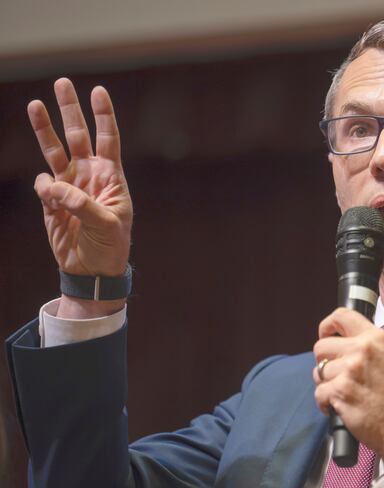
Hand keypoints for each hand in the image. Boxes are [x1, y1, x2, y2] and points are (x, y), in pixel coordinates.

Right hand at [29, 78, 131, 316]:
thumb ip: (81, 204)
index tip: (98, 91)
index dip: (103, 115)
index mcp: (112, 178)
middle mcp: (90, 176)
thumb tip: (53, 185)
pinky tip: (50, 198)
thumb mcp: (106, 226)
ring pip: (54, 150)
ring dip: (44, 128)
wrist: (93, 271)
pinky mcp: (51, 201)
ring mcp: (69, 186)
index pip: (109, 139)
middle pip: (79, 135)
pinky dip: (43, 188)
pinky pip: (43, 185)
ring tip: (34, 104)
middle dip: (71, 110)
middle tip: (62, 83)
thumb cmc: (111, 247)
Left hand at [313, 308, 383, 469]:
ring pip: (318, 372)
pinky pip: (319, 393)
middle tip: (338, 377)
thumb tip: (339, 345)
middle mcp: (362, 348)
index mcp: (376, 337)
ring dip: (326, 385)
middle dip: (324, 364)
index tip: (325, 336)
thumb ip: (366, 348)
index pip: (341, 315)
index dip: (326, 326)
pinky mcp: (341, 390)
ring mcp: (351, 369)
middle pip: (321, 347)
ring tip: (345, 395)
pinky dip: (325, 404)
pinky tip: (341, 408)